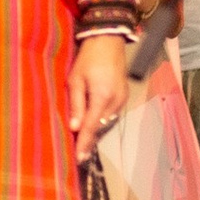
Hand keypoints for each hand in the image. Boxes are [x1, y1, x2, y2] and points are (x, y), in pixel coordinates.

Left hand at [68, 32, 130, 147]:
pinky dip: (102, 120)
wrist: (108, 41)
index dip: (85, 143)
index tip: (79, 158)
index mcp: (102, 96)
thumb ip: (76, 104)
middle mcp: (116, 101)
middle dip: (90, 139)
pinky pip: (112, 114)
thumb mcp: (76, 80)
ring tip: (84, 141)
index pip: (92, 126)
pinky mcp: (124, 96)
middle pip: (101, 127)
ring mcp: (122, 99)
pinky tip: (93, 124)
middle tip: (78, 152)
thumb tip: (74, 127)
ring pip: (107, 122)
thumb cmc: (88, 58)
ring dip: (96, 131)